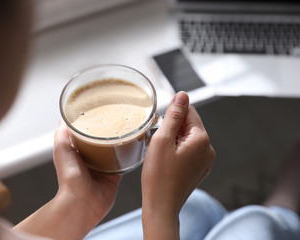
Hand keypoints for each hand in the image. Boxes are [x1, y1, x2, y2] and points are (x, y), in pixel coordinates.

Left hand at [14, 123, 121, 238]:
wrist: (81, 202)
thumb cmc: (69, 179)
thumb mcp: (61, 149)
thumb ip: (62, 134)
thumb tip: (63, 119)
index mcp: (76, 153)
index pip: (84, 134)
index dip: (91, 124)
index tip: (99, 112)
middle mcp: (90, 160)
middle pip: (101, 141)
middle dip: (108, 131)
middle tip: (116, 118)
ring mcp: (102, 168)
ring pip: (114, 150)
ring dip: (119, 142)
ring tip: (127, 128)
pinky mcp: (114, 176)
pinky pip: (123, 163)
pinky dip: (128, 156)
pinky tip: (133, 146)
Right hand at [141, 91, 214, 238]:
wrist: (161, 206)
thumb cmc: (158, 176)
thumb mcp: (162, 140)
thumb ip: (174, 115)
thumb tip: (183, 95)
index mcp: (201, 139)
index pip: (189, 111)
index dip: (172, 116)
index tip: (160, 127)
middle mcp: (208, 149)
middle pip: (190, 124)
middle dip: (173, 128)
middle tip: (158, 144)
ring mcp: (205, 161)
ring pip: (188, 138)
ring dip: (174, 140)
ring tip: (162, 154)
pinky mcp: (200, 169)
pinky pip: (189, 151)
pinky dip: (178, 151)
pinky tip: (167, 162)